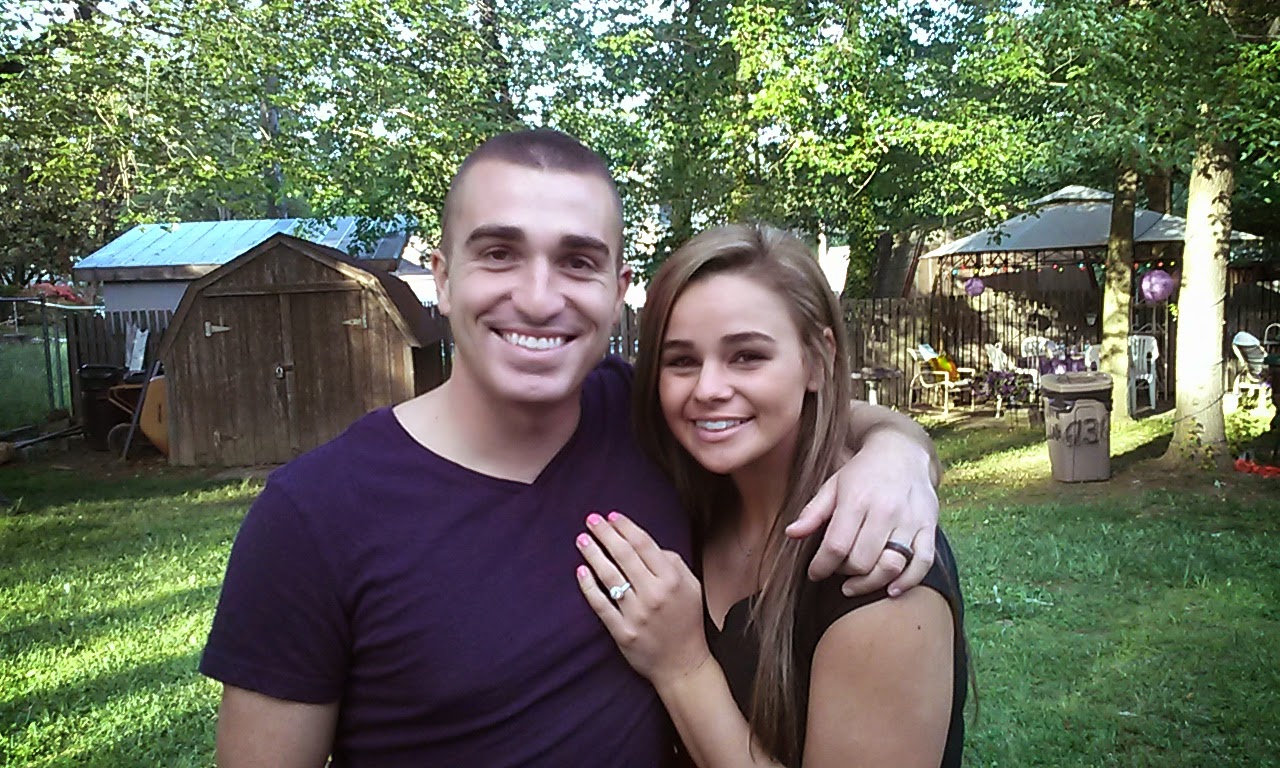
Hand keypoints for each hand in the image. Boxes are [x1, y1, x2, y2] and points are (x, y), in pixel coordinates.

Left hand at [575, 511, 710, 687]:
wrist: (683, 664)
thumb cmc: (687, 621)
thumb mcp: (692, 587)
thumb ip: (674, 562)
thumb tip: (648, 544)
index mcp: (672, 580)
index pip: (644, 544)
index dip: (625, 527)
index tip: (611, 516)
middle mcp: (654, 595)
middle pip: (624, 556)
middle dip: (605, 534)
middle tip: (591, 519)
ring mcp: (636, 614)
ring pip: (609, 577)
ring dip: (593, 554)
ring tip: (581, 539)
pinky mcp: (622, 632)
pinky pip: (600, 604)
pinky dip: (588, 586)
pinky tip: (580, 571)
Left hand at [787, 430, 937, 596]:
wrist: (902, 451)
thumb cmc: (862, 471)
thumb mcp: (832, 485)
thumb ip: (813, 512)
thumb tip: (791, 534)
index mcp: (856, 499)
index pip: (836, 546)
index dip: (821, 567)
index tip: (814, 573)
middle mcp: (885, 511)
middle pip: (862, 561)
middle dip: (844, 573)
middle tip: (837, 570)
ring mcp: (909, 520)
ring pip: (891, 566)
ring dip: (870, 583)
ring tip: (855, 584)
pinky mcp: (928, 526)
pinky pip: (922, 562)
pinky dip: (908, 582)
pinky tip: (891, 590)